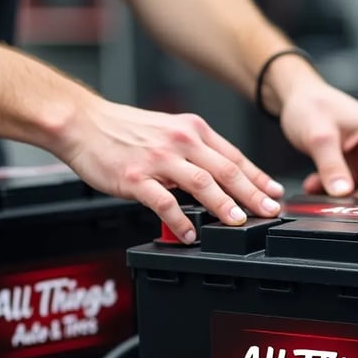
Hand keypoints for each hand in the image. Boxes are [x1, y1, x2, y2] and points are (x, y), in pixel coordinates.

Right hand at [56, 97, 284, 242]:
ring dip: (224, 206)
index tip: (275, 193)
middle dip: (253, 194)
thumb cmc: (124, 130)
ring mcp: (159, 160)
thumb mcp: (169, 131)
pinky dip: (180, 221)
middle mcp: (181, 142)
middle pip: (226, 171)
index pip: (234, 157)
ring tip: (239, 222)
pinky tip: (191, 234)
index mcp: (193, 131)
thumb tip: (224, 177)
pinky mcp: (136, 177)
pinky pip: (164, 203)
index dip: (258, 177)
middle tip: (270, 211)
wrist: (81, 122)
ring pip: (202, 184)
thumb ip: (196, 151)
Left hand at [278, 77, 357, 199]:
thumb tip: (342, 193)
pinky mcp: (351, 161)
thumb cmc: (310, 104)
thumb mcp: (319, 137)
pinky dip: (333, 191)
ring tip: (321, 195)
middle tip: (339, 210)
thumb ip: (331, 167)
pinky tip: (315, 186)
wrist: (295, 95)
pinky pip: (349, 185)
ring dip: (344, 197)